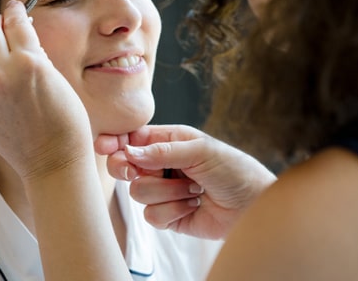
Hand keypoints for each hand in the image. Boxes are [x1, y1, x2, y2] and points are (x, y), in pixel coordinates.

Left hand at [0, 0, 93, 181]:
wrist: (53, 161)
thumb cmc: (66, 121)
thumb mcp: (57, 78)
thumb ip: (34, 53)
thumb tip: (18, 31)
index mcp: (29, 64)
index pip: (14, 20)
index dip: (16, 10)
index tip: (16, 9)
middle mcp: (1, 75)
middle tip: (4, 27)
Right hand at [94, 124, 276, 239]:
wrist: (252, 205)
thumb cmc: (233, 169)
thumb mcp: (201, 151)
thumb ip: (163, 151)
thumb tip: (129, 151)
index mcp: (169, 142)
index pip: (132, 140)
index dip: (116, 143)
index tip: (106, 146)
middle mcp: (162, 166)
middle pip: (125, 167)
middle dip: (130, 170)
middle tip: (136, 171)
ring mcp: (163, 191)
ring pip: (138, 193)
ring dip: (168, 192)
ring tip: (194, 189)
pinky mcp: (168, 216)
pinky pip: (152, 216)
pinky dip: (174, 211)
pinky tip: (194, 205)